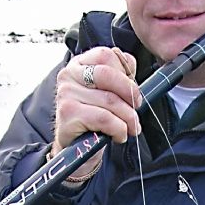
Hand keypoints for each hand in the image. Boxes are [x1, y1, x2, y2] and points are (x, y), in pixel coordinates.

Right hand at [52, 47, 140, 180]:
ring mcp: (66, 94)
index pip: (107, 54)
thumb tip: (130, 65)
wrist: (77, 149)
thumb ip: (119, 74)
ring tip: (132, 127)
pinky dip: (119, 129)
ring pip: (110, 100)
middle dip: (130, 92)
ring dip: (128, 117)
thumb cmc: (95, 118)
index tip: (133, 90)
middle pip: (108, 74)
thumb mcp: (107, 92)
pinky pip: (104, 118)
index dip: (126, 72)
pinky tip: (119, 135)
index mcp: (79, 64)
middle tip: (137, 107)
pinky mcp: (68, 114)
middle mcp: (69, 74)